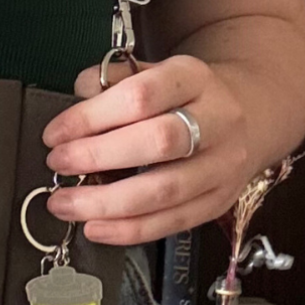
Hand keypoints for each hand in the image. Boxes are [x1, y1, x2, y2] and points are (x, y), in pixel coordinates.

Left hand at [41, 55, 258, 244]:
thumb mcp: (154, 74)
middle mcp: (218, 120)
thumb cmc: (184, 98)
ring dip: (105, 203)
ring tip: (65, 204)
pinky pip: (171, 223)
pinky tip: (95, 227)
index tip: (55, 134)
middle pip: (158, 142)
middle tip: (58, 165)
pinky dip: (128, 230)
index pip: (140, 96)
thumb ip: (113, 82)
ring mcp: (223, 165)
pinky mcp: (219, 202)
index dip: (91, 117)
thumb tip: (79, 97)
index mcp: (195, 78)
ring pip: (164, 191)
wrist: (249, 115)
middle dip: (97, 157)